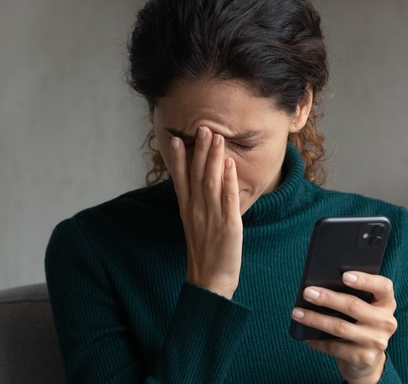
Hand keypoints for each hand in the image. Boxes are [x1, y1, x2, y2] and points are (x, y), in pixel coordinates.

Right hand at [168, 126, 242, 298]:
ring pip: (211, 182)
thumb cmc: (205, 253)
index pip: (180, 179)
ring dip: (214, 158)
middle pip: (196, 175)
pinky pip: (227, 199)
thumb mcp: (195, 225)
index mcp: (187, 210)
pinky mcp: (228, 225)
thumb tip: (201, 185)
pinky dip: (228, 180)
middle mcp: (196, 210)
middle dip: (199, 150)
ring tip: (216, 137)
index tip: (177, 139)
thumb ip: (196, 204)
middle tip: (202, 128)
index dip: (178, 159)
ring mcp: (212, 217)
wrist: (209, 281)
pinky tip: (230, 164)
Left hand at [291, 272, 396, 383]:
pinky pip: (335, 347)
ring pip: (340, 327)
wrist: (367, 360)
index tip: (344, 275)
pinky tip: (306, 336)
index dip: (365, 280)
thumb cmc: (359, 323)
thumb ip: (352, 295)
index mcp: (387, 303)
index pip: (383, 287)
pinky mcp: (364, 358)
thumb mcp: (363, 308)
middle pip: (353, 306)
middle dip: (327, 298)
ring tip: (297, 313)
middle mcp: (386, 322)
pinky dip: (318, 341)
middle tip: (307, 292)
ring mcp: (376, 342)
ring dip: (315, 319)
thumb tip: (319, 285)